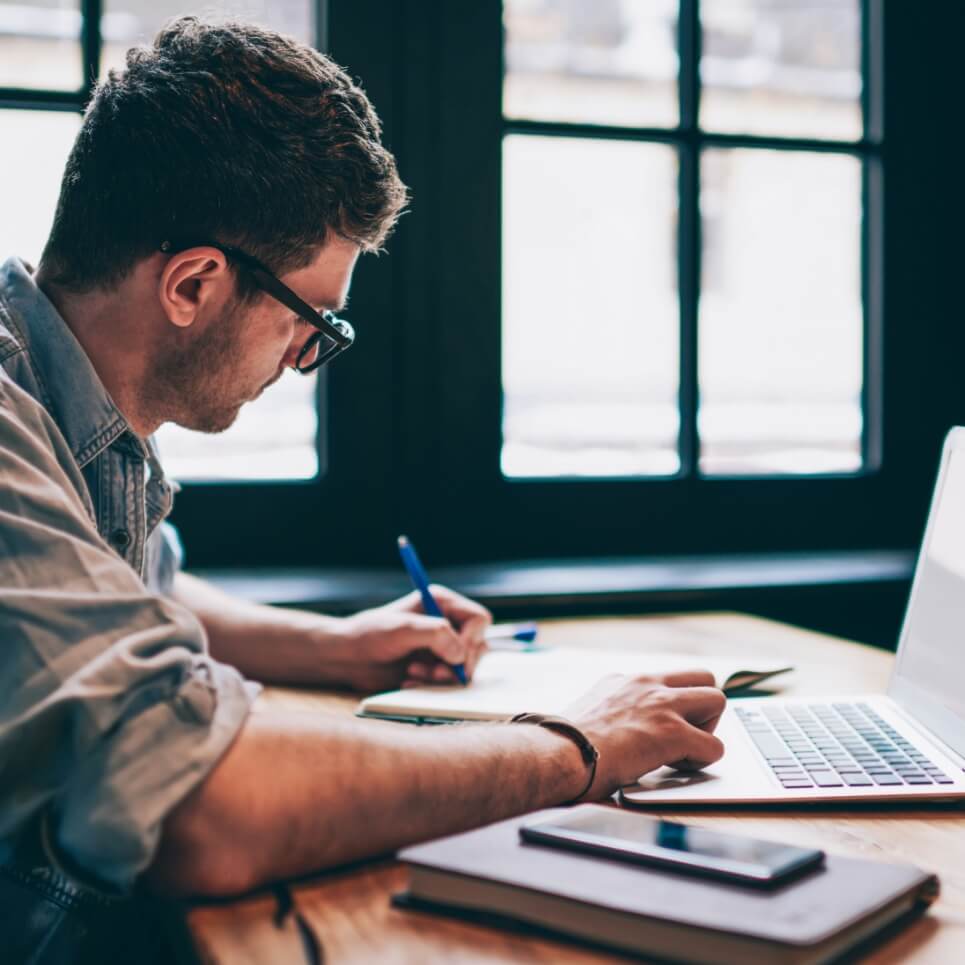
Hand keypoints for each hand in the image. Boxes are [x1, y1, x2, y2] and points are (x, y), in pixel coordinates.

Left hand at [330, 585, 490, 691]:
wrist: (347, 657)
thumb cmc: (370, 635)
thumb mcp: (403, 629)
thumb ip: (437, 635)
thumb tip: (461, 655)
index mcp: (442, 603)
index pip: (478, 619)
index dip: (472, 638)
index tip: (456, 655)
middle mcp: (446, 623)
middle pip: (478, 645)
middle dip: (458, 663)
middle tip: (435, 672)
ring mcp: (441, 647)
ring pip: (466, 666)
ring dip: (444, 676)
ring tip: (415, 674)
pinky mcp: (434, 668)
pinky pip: (450, 681)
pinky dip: (434, 686)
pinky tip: (410, 682)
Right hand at [569, 670, 725, 800]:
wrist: (559, 752)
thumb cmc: (564, 744)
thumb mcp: (589, 712)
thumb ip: (611, 712)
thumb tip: (614, 732)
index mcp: (625, 680)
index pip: (668, 679)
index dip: (673, 705)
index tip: (664, 726)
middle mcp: (646, 684)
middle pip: (703, 677)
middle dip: (703, 708)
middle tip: (685, 735)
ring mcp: (662, 705)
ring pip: (717, 700)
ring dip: (708, 729)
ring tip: (684, 751)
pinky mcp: (672, 733)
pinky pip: (714, 746)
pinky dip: (703, 761)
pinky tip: (677, 769)